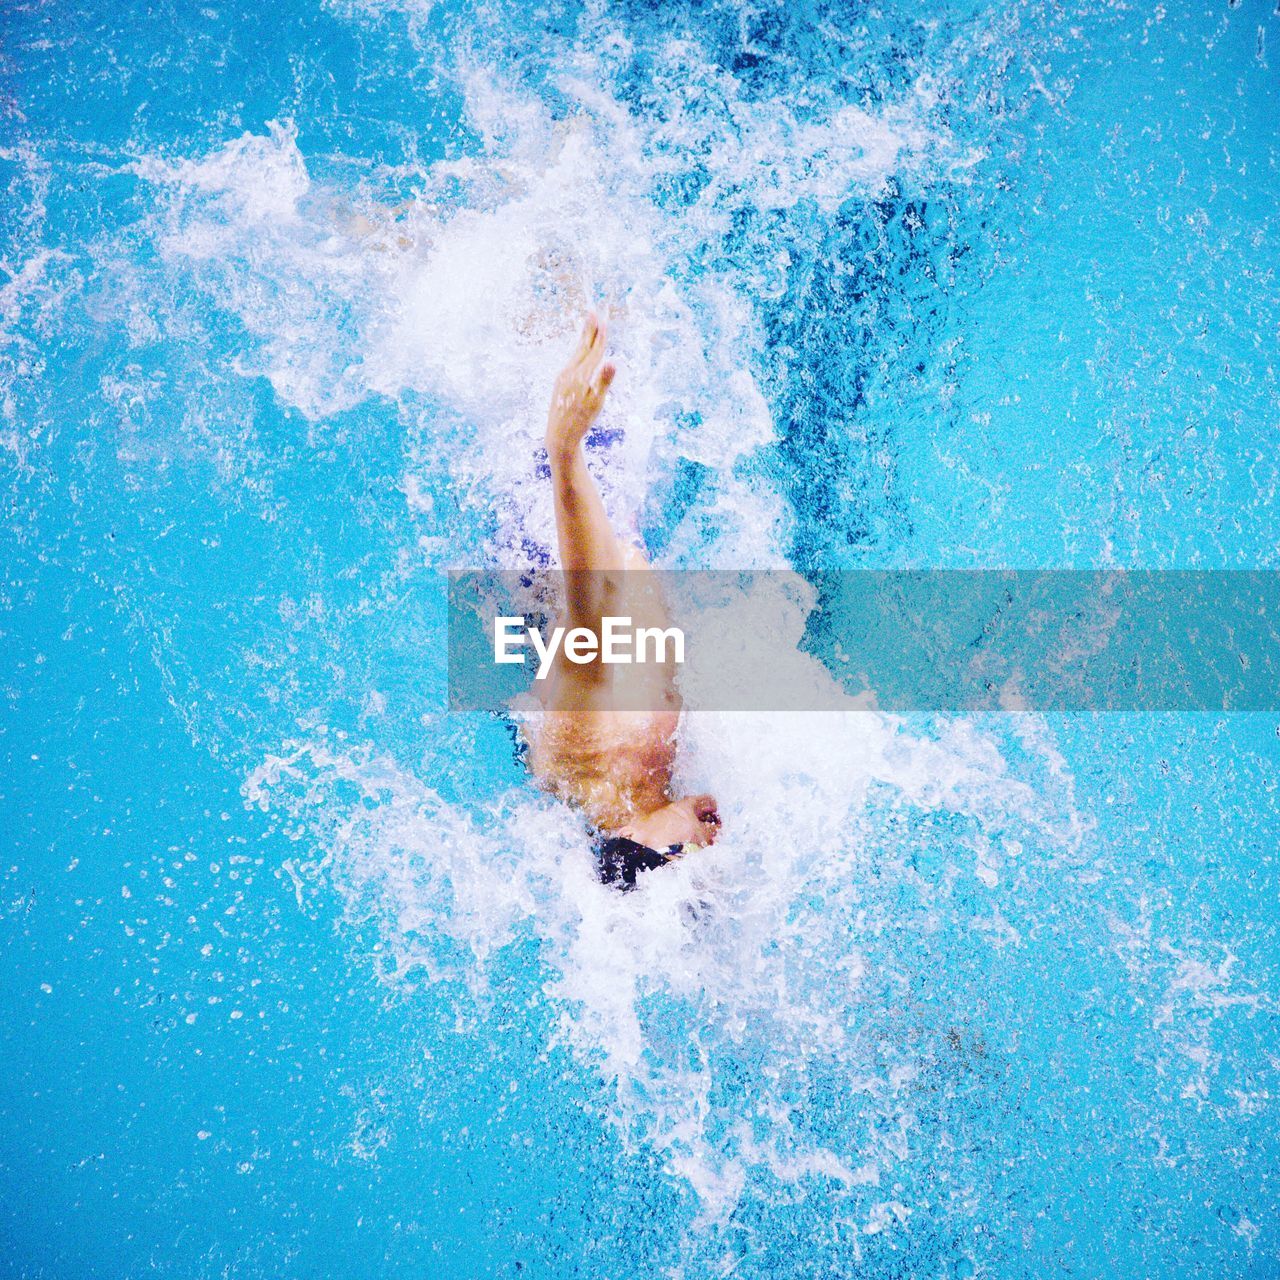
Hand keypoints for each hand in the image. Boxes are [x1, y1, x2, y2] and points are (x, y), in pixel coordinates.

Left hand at [545, 311, 615, 460]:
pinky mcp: (560, 382)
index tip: (604, 321)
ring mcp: (562, 377)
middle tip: (594, 312)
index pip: (594, 352)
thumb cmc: (581, 421)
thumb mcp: (596, 403)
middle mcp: (569, 372)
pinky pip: (572, 362)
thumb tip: (613, 362)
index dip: (601, 337)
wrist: (559, 435)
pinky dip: (578, 352)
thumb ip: (604, 380)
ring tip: (589, 325)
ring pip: (576, 353)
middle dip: (590, 330)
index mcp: (580, 376)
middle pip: (582, 347)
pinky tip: (580, 351)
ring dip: (584, 338)